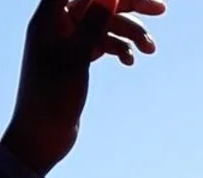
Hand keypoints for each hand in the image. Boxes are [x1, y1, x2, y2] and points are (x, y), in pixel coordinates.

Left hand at [1, 0, 165, 174]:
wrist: (40, 138)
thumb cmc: (50, 99)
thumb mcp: (75, 59)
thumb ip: (92, 23)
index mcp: (47, 19)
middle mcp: (57, 26)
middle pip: (97, 2)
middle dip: (129, 5)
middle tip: (162, 10)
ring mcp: (67, 43)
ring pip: (104, 25)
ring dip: (129, 34)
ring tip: (150, 49)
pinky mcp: (76, 60)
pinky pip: (102, 43)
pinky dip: (118, 48)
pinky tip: (130, 60)